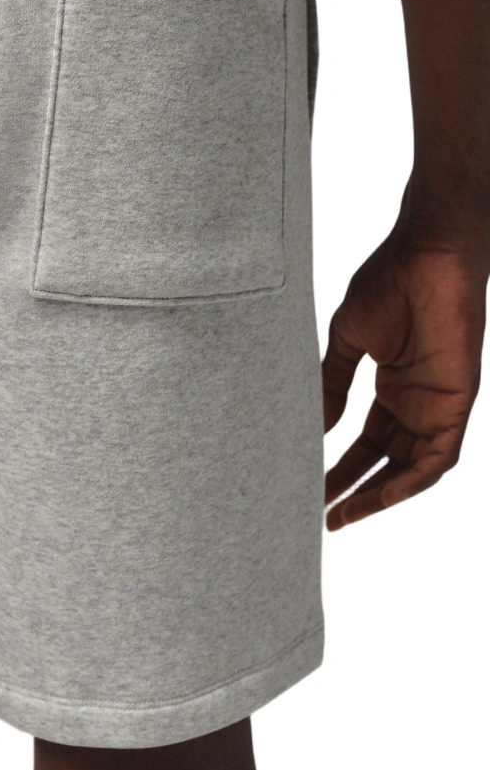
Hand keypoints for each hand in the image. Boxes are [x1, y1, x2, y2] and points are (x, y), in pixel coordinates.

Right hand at [322, 224, 485, 529]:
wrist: (427, 254)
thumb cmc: (389, 282)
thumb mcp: (347, 339)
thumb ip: (331, 382)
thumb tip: (313, 425)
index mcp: (394, 387)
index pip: (368, 443)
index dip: (341, 468)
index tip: (312, 490)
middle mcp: (418, 403)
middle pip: (387, 463)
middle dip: (355, 491)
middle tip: (322, 515)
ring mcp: (439, 405)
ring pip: (413, 470)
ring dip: (379, 496)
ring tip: (342, 514)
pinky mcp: (457, 403)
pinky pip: (439, 458)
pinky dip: (412, 482)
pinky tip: (382, 498)